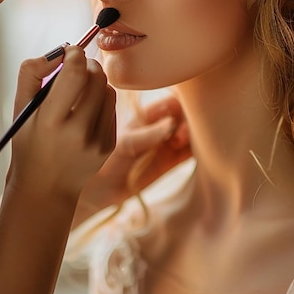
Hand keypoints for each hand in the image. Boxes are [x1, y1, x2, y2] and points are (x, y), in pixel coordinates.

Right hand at [7, 46, 115, 199]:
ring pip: (108, 89)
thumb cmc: (29, 142)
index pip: (75, 73)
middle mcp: (78, 132)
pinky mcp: (109, 145)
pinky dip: (100, 100)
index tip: (69, 52)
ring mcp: (97, 140)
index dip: (74, 54)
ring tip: (79, 90)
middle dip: (86, 64)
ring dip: (95, 81)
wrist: (46, 188)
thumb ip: (31, 73)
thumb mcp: (20, 109)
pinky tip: (85, 109)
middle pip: (96, 77)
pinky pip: (111, 107)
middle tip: (76, 66)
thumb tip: (58, 52)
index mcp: (51, 121)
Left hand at [74, 95, 189, 225]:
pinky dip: (197, 152)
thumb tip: (171, 123)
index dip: (181, 107)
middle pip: (186, 117)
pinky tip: (196, 154)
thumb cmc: (103, 160)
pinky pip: (189, 153)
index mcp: (146, 115)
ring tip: (183, 147)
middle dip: (189, 124)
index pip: (172, 102)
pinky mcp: (170, 163)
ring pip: (190, 135)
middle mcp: (158, 127)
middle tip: (181, 137)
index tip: (177, 120)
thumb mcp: (125, 145)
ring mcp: (166, 145)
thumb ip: (148, 135)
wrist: (96, 190)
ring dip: (194, 138)